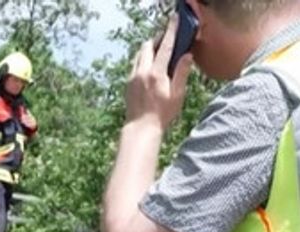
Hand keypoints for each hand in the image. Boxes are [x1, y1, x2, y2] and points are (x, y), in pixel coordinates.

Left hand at [126, 14, 193, 131]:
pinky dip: (143, 60)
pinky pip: (135, 65)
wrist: (140, 128)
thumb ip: (182, 72)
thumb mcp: (177, 93)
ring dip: (149, 49)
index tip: (174, 20)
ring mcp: (132, 77)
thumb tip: (187, 55)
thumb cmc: (162, 114)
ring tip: (160, 52)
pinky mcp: (128, 83)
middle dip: (157, 39)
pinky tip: (150, 66)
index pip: (164, 46)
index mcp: (156, 73)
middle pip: (147, 46)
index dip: (170, 31)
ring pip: (139, 55)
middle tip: (168, 38)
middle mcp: (141, 72)